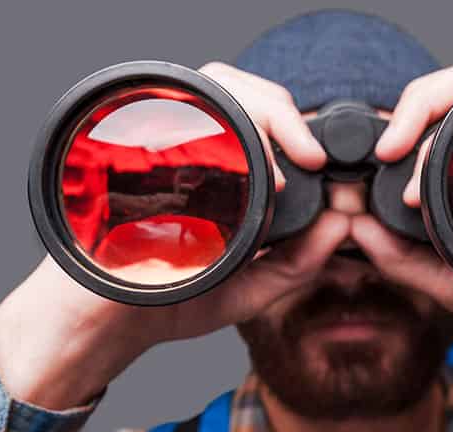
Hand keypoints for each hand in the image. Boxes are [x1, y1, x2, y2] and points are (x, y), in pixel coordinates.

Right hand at [0, 63, 348, 409]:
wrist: (110, 324)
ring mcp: (156, 143)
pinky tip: (240, 158)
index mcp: (217, 170)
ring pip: (210, 85)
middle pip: (235, 86)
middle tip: (309, 155)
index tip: (319, 160)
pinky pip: (172, 107)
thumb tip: (342, 223)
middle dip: (279, 111)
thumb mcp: (253, 288)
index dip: (293, 124)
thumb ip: (299, 262)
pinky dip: (210, 118)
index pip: (257, 113)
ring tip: (281, 164)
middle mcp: (187, 147)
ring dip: (254, 111)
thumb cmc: (177, 301)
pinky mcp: (130, 148)